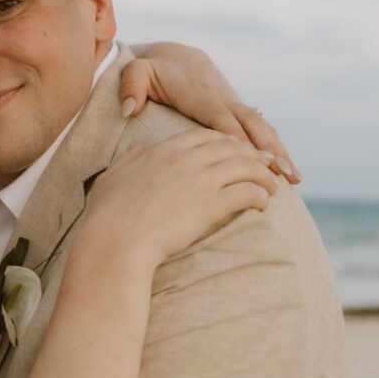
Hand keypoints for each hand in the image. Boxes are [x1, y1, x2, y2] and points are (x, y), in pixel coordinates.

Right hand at [83, 128, 278, 269]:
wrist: (116, 241)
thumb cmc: (106, 216)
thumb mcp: (111, 178)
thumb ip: (127, 159)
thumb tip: (136, 147)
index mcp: (162, 151)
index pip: (203, 136)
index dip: (224, 141)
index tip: (235, 149)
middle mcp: (184, 159)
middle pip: (230, 147)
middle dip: (251, 154)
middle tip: (264, 165)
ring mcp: (200, 180)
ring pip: (246, 166)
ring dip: (263, 175)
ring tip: (271, 187)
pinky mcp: (212, 204)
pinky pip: (248, 192)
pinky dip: (261, 196)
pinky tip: (263, 204)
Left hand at [117, 43, 300, 183]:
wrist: (173, 56)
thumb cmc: (151, 70)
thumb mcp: (135, 72)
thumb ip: (130, 86)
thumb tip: (129, 109)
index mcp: (197, 93)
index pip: (219, 115)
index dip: (234, 136)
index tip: (247, 160)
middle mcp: (221, 96)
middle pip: (250, 122)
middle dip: (267, 147)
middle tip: (283, 174)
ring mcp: (232, 102)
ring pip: (261, 126)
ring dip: (278, 150)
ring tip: (295, 177)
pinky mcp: (236, 109)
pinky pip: (259, 128)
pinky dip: (274, 147)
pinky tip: (286, 169)